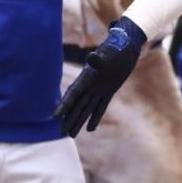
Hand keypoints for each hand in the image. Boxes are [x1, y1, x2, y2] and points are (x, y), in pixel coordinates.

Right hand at [55, 16, 146, 135]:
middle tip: (61, 133)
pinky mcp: (109, 91)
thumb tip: (91, 57)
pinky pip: (100, 107)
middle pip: (77, 105)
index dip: (64, 105)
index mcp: (86, 77)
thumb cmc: (115, 49)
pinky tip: (90, 129)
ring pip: (86, 109)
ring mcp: (99, 89)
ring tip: (70, 134)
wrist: (126, 47)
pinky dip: (95, 117)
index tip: (55, 117)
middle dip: (69, 119)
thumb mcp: (107, 54)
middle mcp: (90, 85)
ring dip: (78, 121)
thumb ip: (98, 59)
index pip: (72, 94)